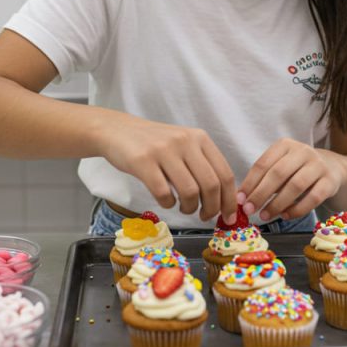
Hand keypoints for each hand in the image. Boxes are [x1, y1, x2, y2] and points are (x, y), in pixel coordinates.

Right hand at [98, 114, 236, 222]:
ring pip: (190, 191)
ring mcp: (164, 150)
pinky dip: (168, 204)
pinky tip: (166, 200)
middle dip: (211, 208)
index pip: (225, 173)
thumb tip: (222, 199)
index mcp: (199, 138)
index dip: (229, 200)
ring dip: (189, 208)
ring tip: (183, 207)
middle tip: (204, 216)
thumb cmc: (153, 143)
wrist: (117, 130)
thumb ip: (202, 164)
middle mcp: (185, 141)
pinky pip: (164, 193)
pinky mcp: (143, 161)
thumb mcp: (183, 144)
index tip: (229, 216)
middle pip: (211, 185)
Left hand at [237, 138, 345, 221]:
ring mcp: (318, 165)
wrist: (331, 167)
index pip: (263, 164)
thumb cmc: (297, 170)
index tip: (240, 200)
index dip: (250, 183)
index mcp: (284, 145)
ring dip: (277, 204)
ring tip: (265, 216)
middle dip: (261, 194)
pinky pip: (313, 198)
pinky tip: (285, 216)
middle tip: (250, 210)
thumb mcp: (280, 167)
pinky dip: (297, 209)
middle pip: (278, 174)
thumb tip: (241, 199)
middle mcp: (302, 151)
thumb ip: (263, 180)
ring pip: (295, 186)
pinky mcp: (330, 181)